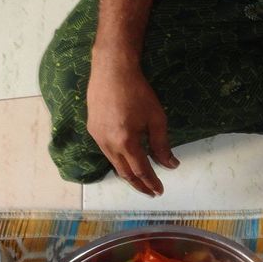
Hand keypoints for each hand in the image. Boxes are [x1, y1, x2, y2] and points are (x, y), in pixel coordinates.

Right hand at [86, 55, 177, 195]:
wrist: (112, 70)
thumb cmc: (137, 92)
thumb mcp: (156, 119)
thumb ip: (162, 145)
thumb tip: (170, 165)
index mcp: (126, 142)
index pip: (140, 170)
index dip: (151, 182)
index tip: (159, 191)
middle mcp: (108, 143)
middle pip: (124, 172)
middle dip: (138, 184)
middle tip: (150, 191)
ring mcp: (97, 137)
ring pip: (113, 163)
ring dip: (127, 174)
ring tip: (139, 180)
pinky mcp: (92, 129)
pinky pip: (106, 152)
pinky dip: (117, 160)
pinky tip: (125, 160)